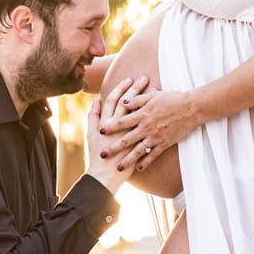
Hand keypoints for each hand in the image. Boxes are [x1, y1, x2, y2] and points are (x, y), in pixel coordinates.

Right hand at [85, 77, 146, 192]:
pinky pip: (150, 123)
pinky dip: (156, 119)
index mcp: (108, 123)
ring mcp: (132, 136)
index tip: (128, 78)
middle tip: (143, 78)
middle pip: (130, 104)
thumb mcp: (91, 133)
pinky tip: (161, 112)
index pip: (116, 100)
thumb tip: (96, 101)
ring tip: (156, 90)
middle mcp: (121, 127)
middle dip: (136, 90)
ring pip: (142, 114)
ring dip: (148, 101)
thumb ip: (93, 117)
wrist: (104, 175)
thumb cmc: (96, 153)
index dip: (122, 89)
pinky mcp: (140, 145)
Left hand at [97, 87, 196, 172]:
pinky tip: (138, 168)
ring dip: (128, 159)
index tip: (100, 131)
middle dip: (113, 148)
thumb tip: (122, 101)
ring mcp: (156, 137)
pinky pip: (153, 155)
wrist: (191, 108)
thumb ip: (137, 100)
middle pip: (126, 139)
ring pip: (138, 150)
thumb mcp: (153, 96)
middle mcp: (147, 127)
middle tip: (103, 154)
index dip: (110, 126)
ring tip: (118, 167)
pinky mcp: (165, 143)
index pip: (122, 121)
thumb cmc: (173, 99)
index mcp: (142, 114)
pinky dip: (146, 162)